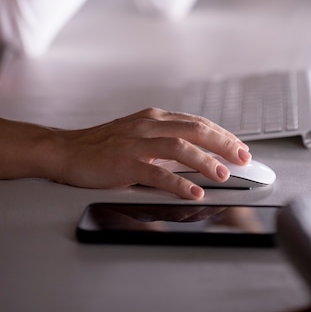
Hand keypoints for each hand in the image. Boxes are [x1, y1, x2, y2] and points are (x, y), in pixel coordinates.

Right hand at [52, 108, 250, 199]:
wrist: (67, 150)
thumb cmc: (102, 146)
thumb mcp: (137, 134)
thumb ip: (164, 140)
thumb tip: (196, 154)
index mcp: (154, 118)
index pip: (196, 122)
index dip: (222, 134)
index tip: (240, 147)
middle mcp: (148, 126)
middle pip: (194, 129)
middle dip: (223, 143)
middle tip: (244, 158)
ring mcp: (136, 144)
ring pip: (179, 147)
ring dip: (205, 161)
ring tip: (223, 175)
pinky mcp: (124, 163)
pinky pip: (156, 173)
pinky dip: (178, 183)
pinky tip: (192, 192)